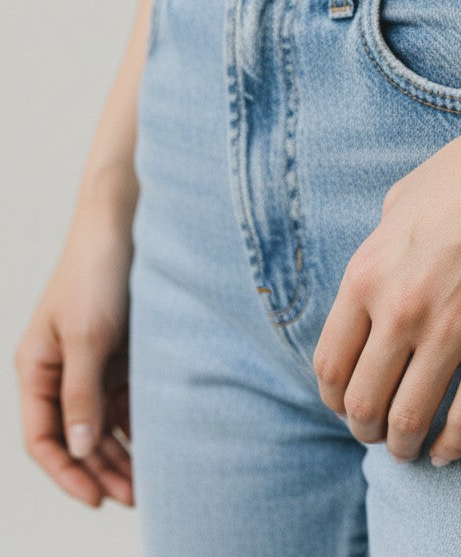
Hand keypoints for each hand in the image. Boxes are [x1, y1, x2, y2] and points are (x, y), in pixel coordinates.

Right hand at [14, 183, 134, 507]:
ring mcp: (94, 358)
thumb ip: (82, 392)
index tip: (96, 501)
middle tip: (136, 498)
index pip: (43, 436)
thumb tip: (80, 450)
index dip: (66, 473)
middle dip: (102, 469)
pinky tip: (163, 439)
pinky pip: (128, 394)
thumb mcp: (88, 336)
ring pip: (105, 418)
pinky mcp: (124, 346)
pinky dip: (140, 418)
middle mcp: (62, 367)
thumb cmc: (98, 271)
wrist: (128, 219)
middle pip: (78, 434)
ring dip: (123, 449)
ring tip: (150, 480)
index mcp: (36, 366)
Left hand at [312, 116, 460, 466]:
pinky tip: (450, 451)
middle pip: (364, 401)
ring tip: (409, 449)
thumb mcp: (399, 201)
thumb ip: (377, 250)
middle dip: (365, 429)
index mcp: (368, 273)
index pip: (330, 364)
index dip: (334, 398)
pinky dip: (454, 446)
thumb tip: (375, 286)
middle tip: (377, 432)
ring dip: (404, 445)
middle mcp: (401, 309)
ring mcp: (453, 329)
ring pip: (411, 420)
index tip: (347, 404)